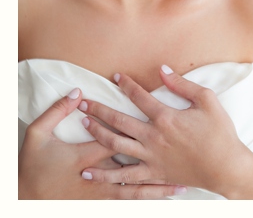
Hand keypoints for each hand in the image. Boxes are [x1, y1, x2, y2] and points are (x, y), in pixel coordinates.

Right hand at [18, 88, 184, 198]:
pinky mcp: (100, 201)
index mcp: (84, 156)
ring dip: (160, 186)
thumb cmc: (31, 166)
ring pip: (136, 187)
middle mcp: (98, 175)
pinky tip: (167, 194)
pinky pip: (129, 199)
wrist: (24, 199)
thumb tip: (76, 93)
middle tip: (183, 149)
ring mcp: (100, 191)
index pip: (114, 138)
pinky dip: (148, 197)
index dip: (138, 130)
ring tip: (185, 184)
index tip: (160, 116)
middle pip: (133, 164)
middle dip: (157, 156)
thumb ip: (56, 112)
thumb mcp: (36, 135)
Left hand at [79, 65, 246, 192]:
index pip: (140, 97)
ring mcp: (150, 157)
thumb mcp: (207, 101)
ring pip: (115, 145)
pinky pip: (123, 176)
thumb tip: (163, 69)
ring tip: (83, 124)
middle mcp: (153, 137)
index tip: (116, 76)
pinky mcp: (152, 174)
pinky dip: (104, 174)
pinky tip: (88, 172)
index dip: (126, 85)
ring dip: (97, 134)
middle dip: (98, 110)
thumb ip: (183, 85)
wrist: (225, 166)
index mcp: (166, 117)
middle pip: (119, 121)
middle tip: (83, 102)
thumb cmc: (220, 133)